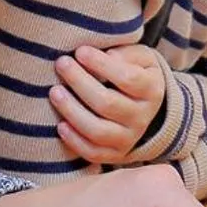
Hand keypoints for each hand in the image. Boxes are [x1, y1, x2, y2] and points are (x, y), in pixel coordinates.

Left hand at [52, 43, 166, 164]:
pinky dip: (74, 140)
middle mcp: (142, 117)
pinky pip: (92, 153)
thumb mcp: (141, 58)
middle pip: (107, 103)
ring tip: (54, 92)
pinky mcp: (115, 154)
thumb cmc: (136, 74)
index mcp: (152, 90)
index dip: (101, 64)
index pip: (128, 78)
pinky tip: (60, 124)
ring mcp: (129, 138)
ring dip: (71, 111)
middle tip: (62, 63)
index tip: (80, 51)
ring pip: (97, 130)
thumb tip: (107, 56)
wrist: (146, 110)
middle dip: (80, 82)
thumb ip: (126, 53)